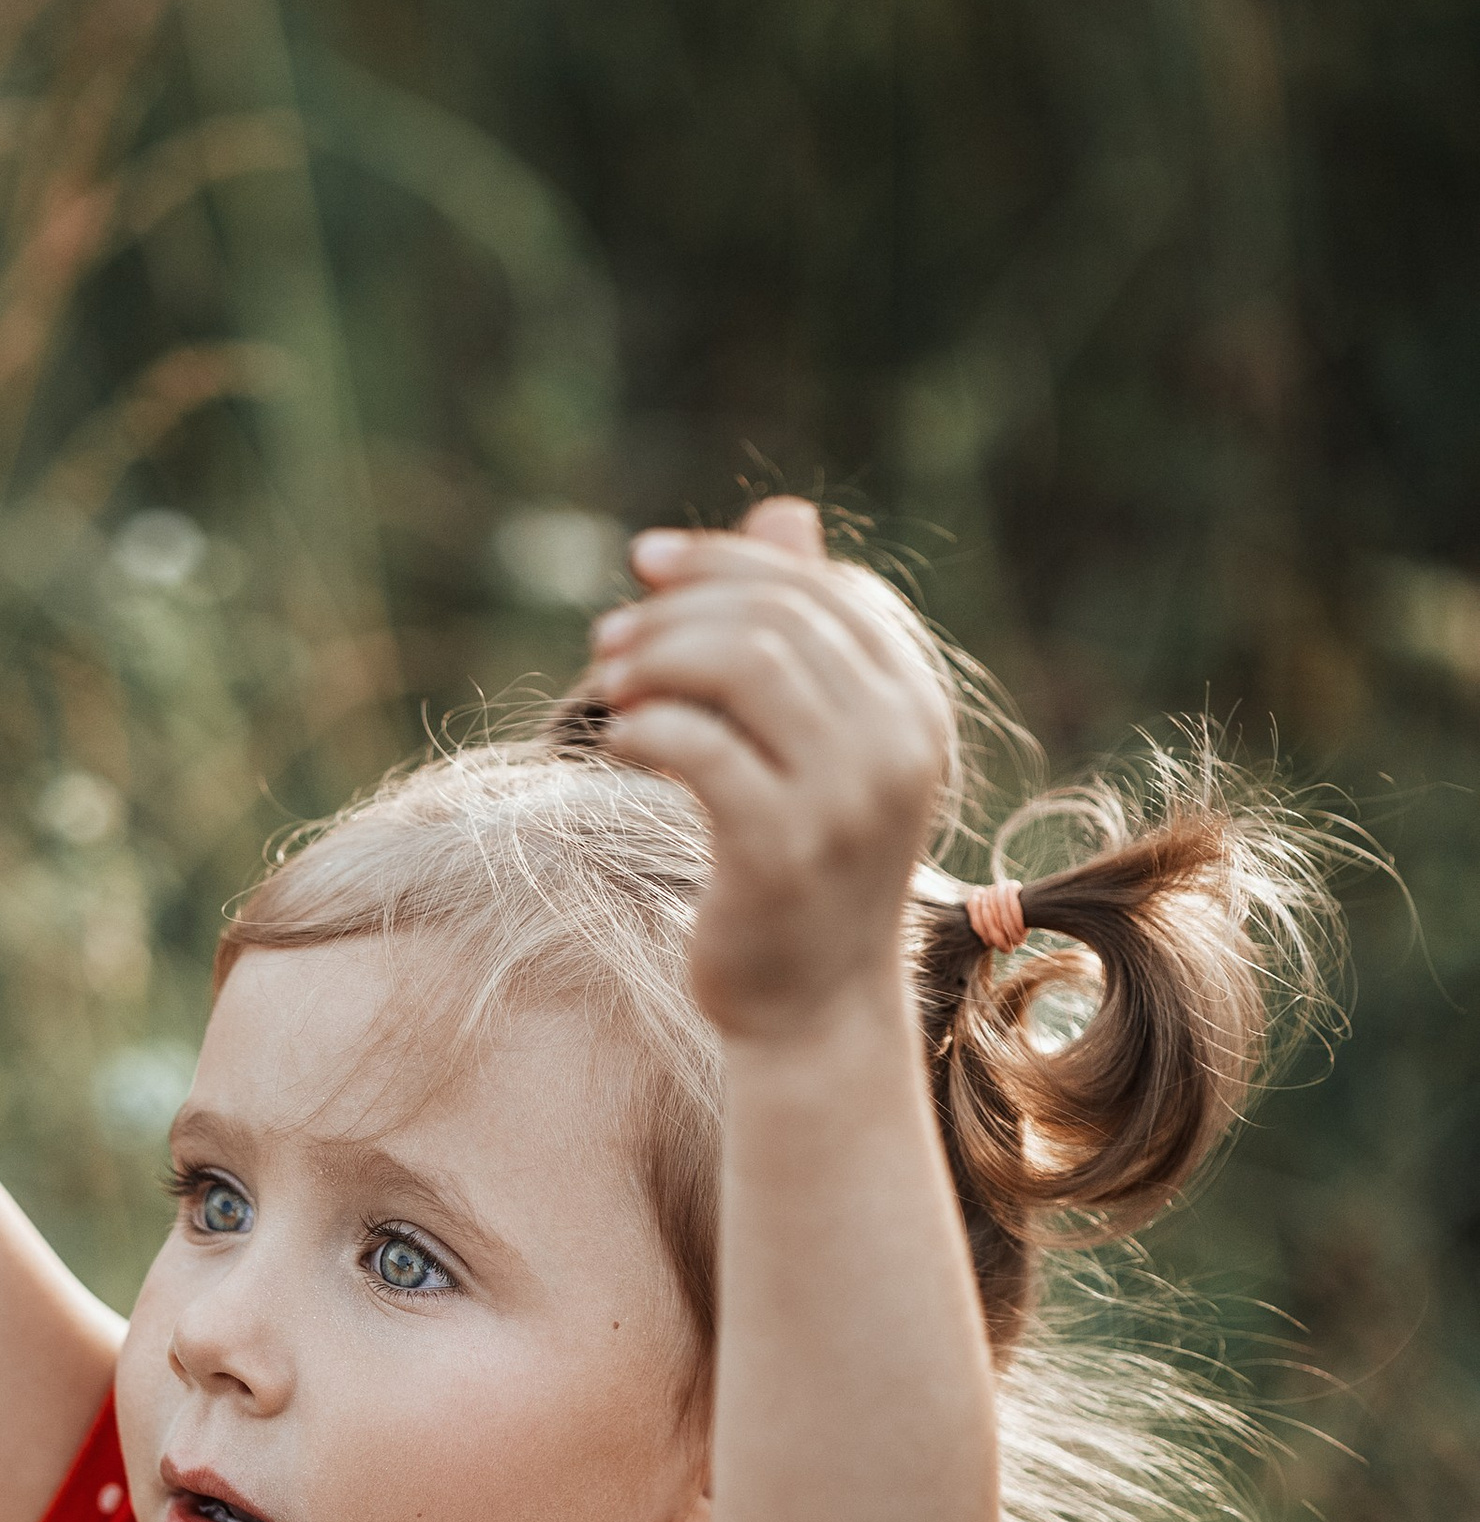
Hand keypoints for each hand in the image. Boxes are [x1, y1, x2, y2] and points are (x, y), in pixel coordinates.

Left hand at [586, 498, 953, 1041]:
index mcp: (914, 703)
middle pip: (777, 617)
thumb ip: (802, 634)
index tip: (644, 564)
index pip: (821, 589)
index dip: (726, 560)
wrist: (813, 1008)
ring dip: (655, 660)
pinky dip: (646, 728)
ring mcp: (847, 798)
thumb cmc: (800, 866)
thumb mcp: (815, 743)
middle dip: (677, 610)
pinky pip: (701, 748)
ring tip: (607, 685)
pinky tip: (619, 740)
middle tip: (608, 638)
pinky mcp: (782, 851)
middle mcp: (897, 742)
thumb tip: (785, 512)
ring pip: (743, 666)